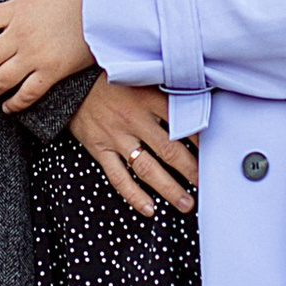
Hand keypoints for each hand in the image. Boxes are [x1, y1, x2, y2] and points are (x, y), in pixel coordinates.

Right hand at [72, 77, 196, 217]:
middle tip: (206, 184)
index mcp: (147, 97)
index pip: (182, 122)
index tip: (216, 153)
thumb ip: (164, 89)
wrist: (69, 81)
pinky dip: (134, 195)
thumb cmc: (109, 78)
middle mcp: (133, 118)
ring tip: (185, 203)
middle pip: (169, 150)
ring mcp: (115, 136)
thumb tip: (197, 101)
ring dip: (168, 189)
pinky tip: (149, 209)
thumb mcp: (139, 76)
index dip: (202, 140)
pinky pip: (118, 177)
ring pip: (147, 168)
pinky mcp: (99, 148)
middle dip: (191, 170)